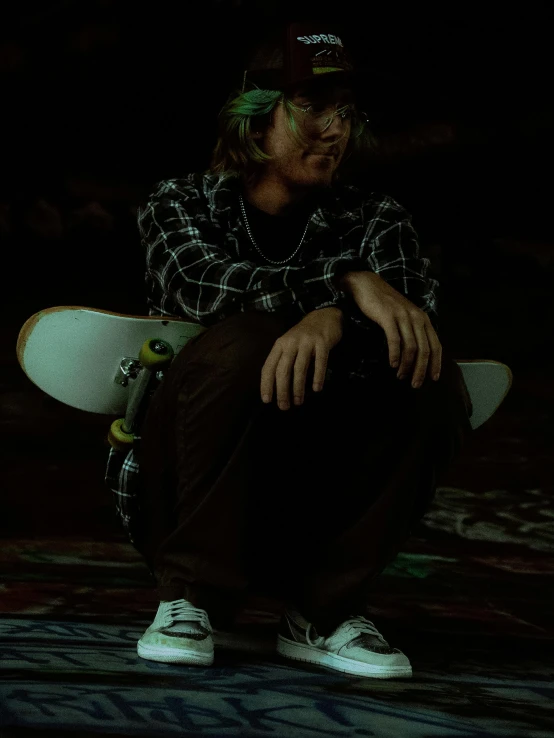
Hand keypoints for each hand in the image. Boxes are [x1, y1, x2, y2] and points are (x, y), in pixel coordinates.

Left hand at [260, 307, 342, 409]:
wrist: (324, 316)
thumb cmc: (304, 337)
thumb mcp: (289, 345)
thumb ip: (282, 361)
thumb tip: (277, 388)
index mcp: (279, 344)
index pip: (268, 366)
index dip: (266, 384)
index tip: (267, 400)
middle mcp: (291, 342)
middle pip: (283, 370)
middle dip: (282, 391)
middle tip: (284, 406)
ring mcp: (307, 342)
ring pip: (300, 368)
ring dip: (298, 388)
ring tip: (298, 402)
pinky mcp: (322, 342)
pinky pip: (320, 363)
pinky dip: (318, 377)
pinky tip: (316, 389)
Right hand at [342, 271, 441, 387]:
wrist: (367, 285)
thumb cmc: (385, 304)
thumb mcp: (404, 316)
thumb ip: (412, 331)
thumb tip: (417, 356)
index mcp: (423, 319)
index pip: (435, 345)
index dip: (436, 364)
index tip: (433, 379)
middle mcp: (416, 317)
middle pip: (424, 350)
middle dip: (421, 370)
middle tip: (415, 384)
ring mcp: (403, 316)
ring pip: (411, 347)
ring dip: (407, 366)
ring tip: (401, 377)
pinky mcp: (388, 316)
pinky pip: (395, 339)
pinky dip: (395, 354)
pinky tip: (392, 364)